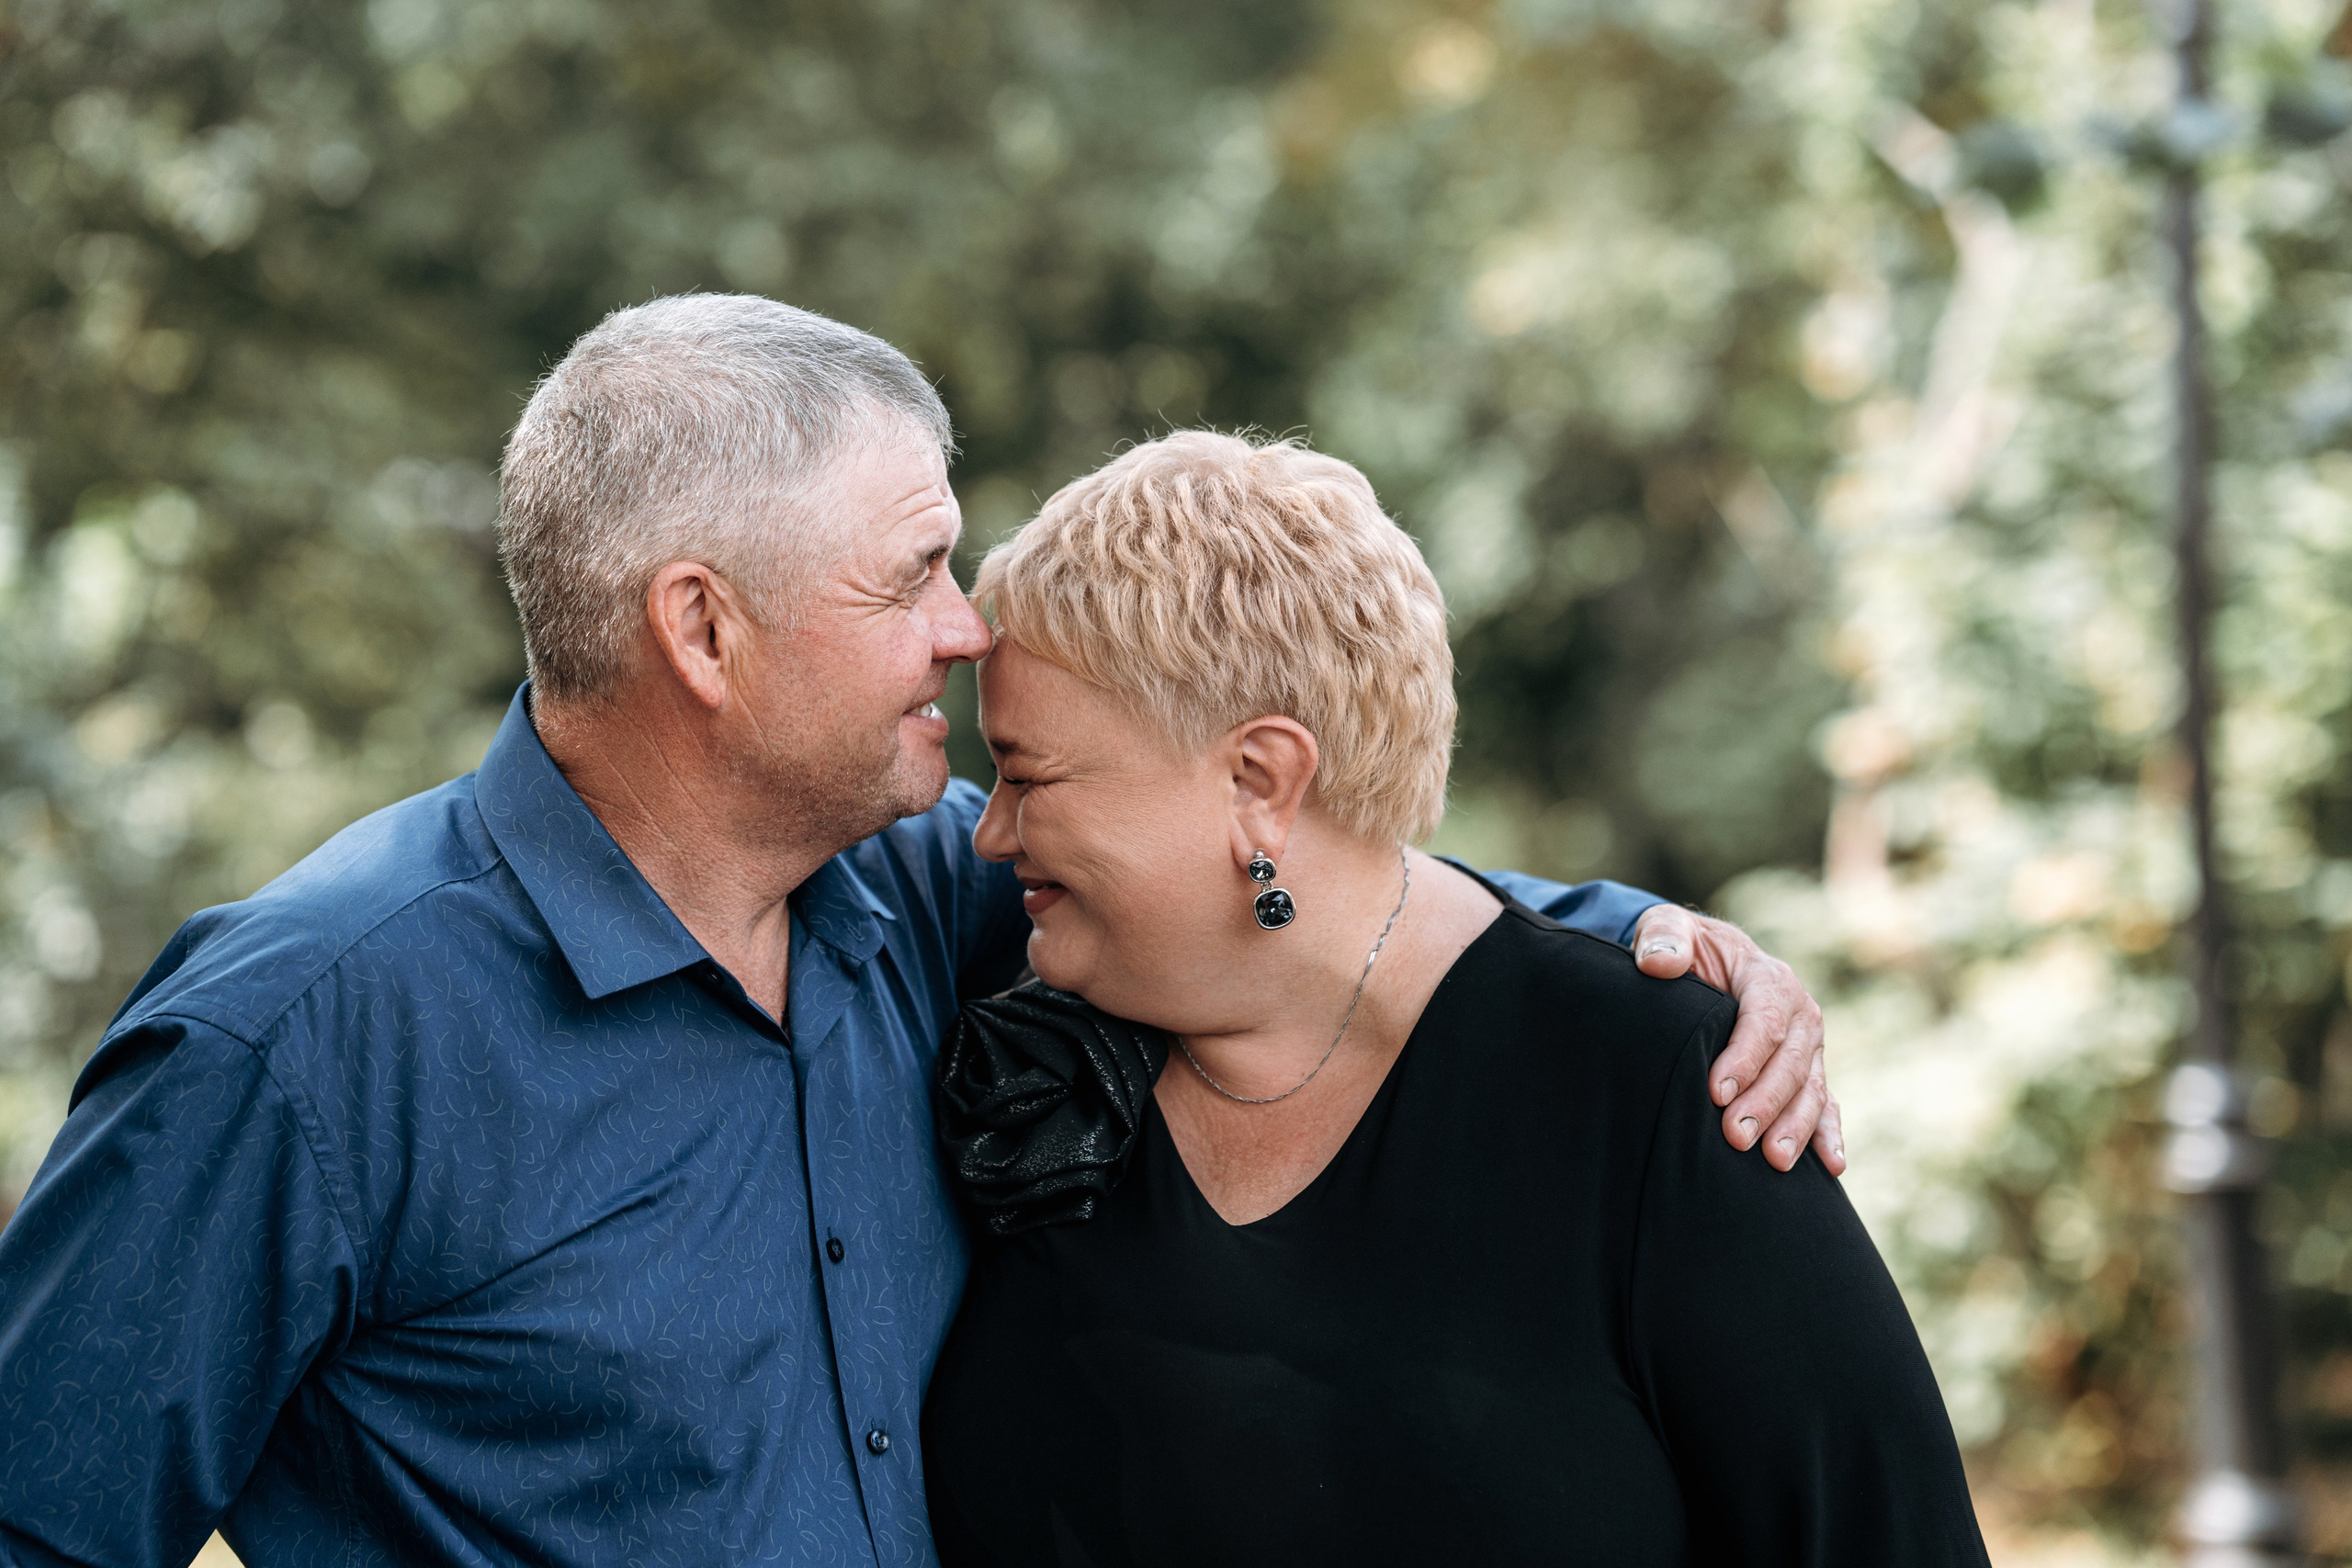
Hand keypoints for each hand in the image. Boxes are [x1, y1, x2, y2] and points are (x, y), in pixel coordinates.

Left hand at [1629, 905, 1843, 1176]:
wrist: (1706, 961)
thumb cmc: (1684, 946)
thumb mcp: (1667, 927)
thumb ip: (1662, 938)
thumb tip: (1659, 964)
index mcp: (1769, 978)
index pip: (1765, 1020)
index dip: (1745, 1057)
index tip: (1717, 1090)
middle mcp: (1799, 1014)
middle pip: (1792, 1063)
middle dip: (1766, 1102)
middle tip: (1736, 1137)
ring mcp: (1808, 1047)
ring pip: (1811, 1090)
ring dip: (1795, 1127)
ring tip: (1773, 1160)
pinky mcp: (1807, 1074)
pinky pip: (1825, 1105)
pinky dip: (1828, 1134)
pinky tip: (1832, 1166)